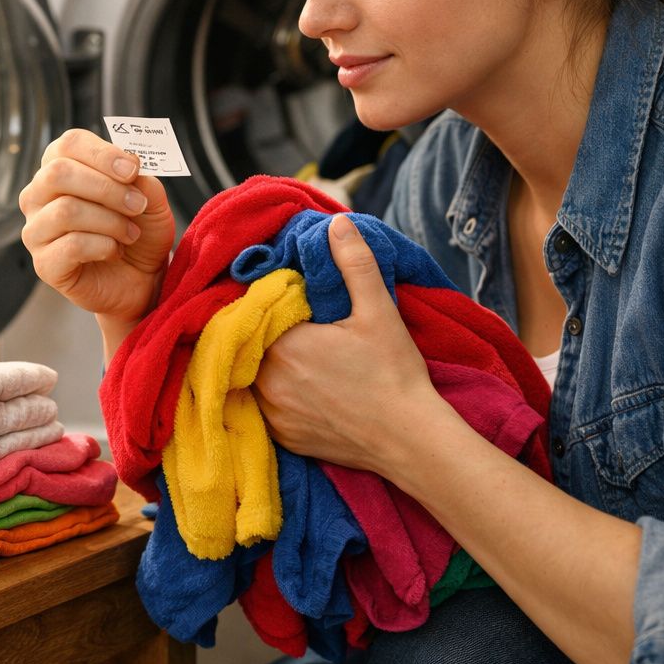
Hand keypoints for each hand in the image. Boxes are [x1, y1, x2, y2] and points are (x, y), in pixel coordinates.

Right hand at [18, 128, 175, 327]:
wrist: (142, 279)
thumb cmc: (140, 232)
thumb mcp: (151, 199)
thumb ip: (140, 178)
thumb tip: (129, 165)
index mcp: (61, 168)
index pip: (68, 144)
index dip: (102, 153)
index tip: (133, 169)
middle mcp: (39, 196)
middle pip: (59, 173)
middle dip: (107, 188)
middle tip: (136, 204)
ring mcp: (36, 230)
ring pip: (65, 210)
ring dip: (110, 221)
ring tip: (130, 234)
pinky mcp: (44, 264)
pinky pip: (71, 245)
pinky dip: (104, 247)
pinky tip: (114, 252)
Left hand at [254, 214, 444, 473]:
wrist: (410, 440)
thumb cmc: (394, 373)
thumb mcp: (378, 310)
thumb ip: (354, 263)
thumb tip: (338, 223)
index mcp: (283, 345)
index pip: (259, 312)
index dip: (274, 301)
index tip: (296, 300)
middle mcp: (267, 381)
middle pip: (254, 344)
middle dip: (270, 332)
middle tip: (301, 326)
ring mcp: (273, 414)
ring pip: (255, 375)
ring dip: (269, 363)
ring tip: (301, 356)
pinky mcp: (283, 438)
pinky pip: (266, 407)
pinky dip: (278, 395)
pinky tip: (305, 387)